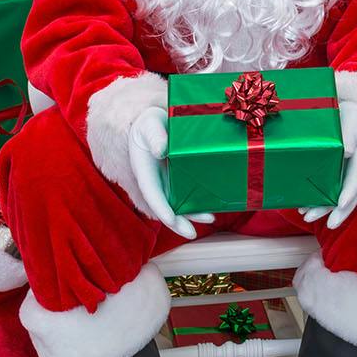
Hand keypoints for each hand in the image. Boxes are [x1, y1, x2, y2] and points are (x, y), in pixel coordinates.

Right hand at [128, 106, 213, 238]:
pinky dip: (197, 205)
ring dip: (192, 216)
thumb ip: (155, 137)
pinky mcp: (178, 182)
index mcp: (144, 171)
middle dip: (177, 223)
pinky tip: (212, 209)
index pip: (151, 193)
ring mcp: (166, 184)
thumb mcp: (150, 125)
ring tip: (210, 219)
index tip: (170, 220)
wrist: (157, 123)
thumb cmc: (151, 123)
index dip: (161, 208)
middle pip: (164, 207)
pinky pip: (186, 197)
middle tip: (191, 233)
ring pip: (177, 205)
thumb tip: (161, 150)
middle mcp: (155, 182)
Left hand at [300, 101, 356, 229]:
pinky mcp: (336, 167)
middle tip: (330, 225)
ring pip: (339, 192)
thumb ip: (349, 132)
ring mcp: (346, 166)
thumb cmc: (345, 108)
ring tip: (308, 216)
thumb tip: (348, 153)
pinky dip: (319, 197)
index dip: (350, 191)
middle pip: (351, 191)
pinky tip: (305, 206)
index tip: (340, 205)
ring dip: (325, 207)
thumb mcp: (350, 115)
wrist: (341, 103)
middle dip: (340, 211)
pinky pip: (329, 186)